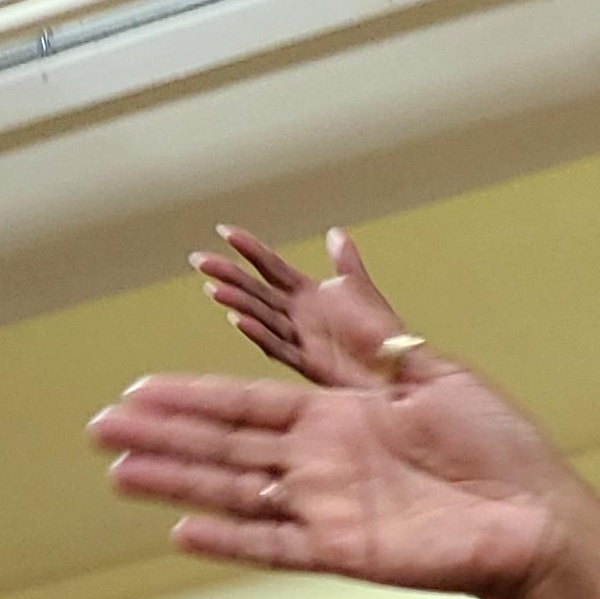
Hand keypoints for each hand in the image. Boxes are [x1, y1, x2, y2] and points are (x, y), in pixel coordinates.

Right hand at [92, 359, 579, 598]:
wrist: (537, 515)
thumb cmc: (497, 445)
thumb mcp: (431, 372)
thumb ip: (372, 335)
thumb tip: (336, 266)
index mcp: (337, 417)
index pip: (245, 404)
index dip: (190, 397)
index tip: (136, 390)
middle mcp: (322, 463)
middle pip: (225, 446)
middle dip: (162, 435)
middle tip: (97, 428)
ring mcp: (329, 508)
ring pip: (236, 493)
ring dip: (177, 483)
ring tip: (117, 474)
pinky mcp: (347, 551)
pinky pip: (276, 546)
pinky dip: (230, 540)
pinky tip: (179, 529)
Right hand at [189, 223, 411, 389]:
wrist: (400, 367)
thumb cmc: (381, 331)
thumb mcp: (360, 289)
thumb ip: (344, 263)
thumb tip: (336, 233)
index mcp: (307, 295)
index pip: (271, 267)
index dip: (250, 250)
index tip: (224, 231)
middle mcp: (297, 317)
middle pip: (257, 291)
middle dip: (230, 275)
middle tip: (200, 260)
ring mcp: (300, 340)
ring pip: (262, 318)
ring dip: (239, 303)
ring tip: (215, 288)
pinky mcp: (308, 364)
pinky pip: (280, 348)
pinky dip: (260, 334)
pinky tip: (240, 321)